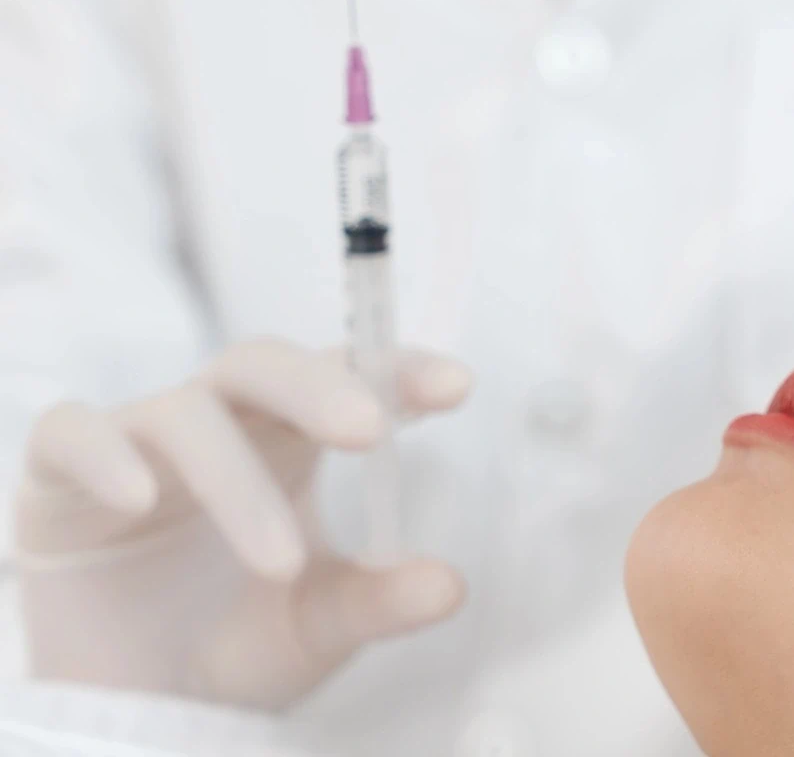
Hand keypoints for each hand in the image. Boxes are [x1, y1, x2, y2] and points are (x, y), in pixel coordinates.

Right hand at [15, 338, 472, 710]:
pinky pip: (72, 434)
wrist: (140, 705)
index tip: (456, 385)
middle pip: (264, 365)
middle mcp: (222, 423)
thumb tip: (450, 585)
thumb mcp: (317, 627)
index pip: (348, 377)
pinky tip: (138, 498)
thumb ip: (378, 602)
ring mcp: (141, 442)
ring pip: (187, 414)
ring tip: (281, 561)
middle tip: (368, 429)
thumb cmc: (237, 642)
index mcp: (293, 438)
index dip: (396, 370)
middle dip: (318, 386)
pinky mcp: (59, 478)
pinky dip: (104, 456)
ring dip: (237, 482)